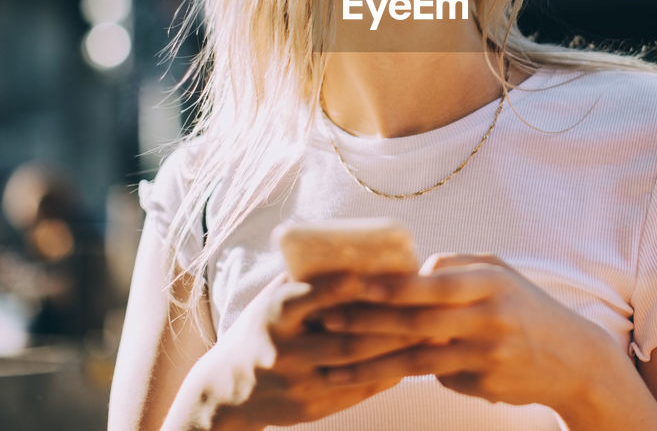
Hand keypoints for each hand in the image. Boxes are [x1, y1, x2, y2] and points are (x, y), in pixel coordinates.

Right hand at [186, 272, 425, 428]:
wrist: (226, 390)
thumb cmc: (262, 329)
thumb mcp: (270, 299)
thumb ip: (307, 278)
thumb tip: (358, 246)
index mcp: (273, 315)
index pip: (305, 299)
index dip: (335, 289)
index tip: (367, 277)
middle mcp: (283, 351)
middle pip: (344, 341)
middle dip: (389, 327)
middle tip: (427, 310)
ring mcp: (296, 384)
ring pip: (355, 368)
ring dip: (395, 352)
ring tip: (430, 335)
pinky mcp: (307, 410)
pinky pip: (354, 392)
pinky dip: (384, 375)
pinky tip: (408, 361)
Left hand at [312, 254, 625, 417]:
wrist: (574, 360)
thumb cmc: (526, 307)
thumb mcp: (500, 275)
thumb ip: (455, 267)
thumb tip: (407, 270)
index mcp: (490, 282)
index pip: (430, 282)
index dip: (389, 285)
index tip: (349, 284)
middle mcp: (488, 318)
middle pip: (416, 321)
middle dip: (366, 323)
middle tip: (326, 324)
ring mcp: (485, 356)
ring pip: (415, 360)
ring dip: (369, 364)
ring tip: (331, 369)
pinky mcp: (482, 385)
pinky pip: (437, 377)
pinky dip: (410, 373)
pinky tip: (376, 376)